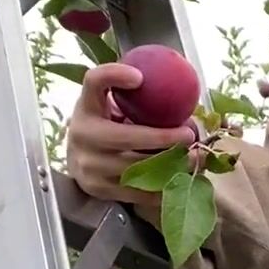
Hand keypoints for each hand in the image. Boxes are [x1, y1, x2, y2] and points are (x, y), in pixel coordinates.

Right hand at [65, 61, 198, 203]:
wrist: (76, 160)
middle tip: (190, 135)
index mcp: (87, 108)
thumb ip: (129, 94)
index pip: (94, 82)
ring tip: (192, 158)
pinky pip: (138, 192)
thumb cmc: (102, 125)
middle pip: (127, 137)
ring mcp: (89, 166)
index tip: (140, 77)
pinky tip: (180, 177)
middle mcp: (83, 135)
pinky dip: (162, 186)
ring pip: (136, 168)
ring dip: (170, 164)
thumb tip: (175, 89)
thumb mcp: (106, 102)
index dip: (114, 76)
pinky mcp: (100, 189)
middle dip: (163, 138)